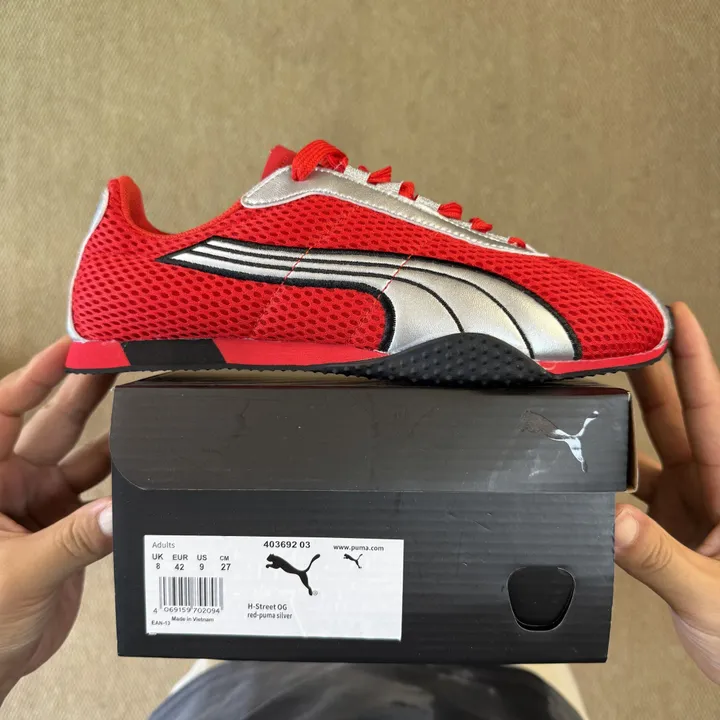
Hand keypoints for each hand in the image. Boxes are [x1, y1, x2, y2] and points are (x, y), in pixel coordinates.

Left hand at [0, 338, 114, 702]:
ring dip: (111, 431)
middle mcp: (9, 483)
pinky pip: (99, 488)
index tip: (68, 350)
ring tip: (141, 402)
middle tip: (115, 362)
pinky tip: (142, 465)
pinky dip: (121, 479)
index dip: (34, 377)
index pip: (3, 412)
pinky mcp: (65, 522)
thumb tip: (117, 514)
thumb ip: (73, 541)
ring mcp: (39, 501)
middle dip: (82, 391)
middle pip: (49, 424)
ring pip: (79, 452)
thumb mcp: (20, 575)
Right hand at [615, 303, 719, 683]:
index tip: (675, 316)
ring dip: (625, 421)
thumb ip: (657, 558)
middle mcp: (713, 491)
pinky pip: (636, 488)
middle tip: (621, 337)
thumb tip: (611, 518)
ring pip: (653, 449)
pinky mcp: (671, 530)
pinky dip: (612, 476)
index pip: (711, 409)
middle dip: (651, 372)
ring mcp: (692, 509)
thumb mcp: (711, 599)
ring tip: (593, 390)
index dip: (695, 358)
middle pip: (677, 417)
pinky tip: (591, 469)